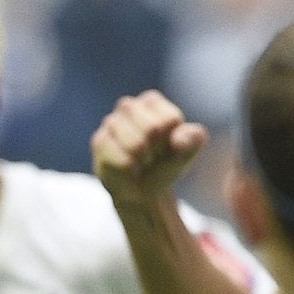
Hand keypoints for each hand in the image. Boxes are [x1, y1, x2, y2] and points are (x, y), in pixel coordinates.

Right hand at [93, 91, 208, 210]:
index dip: (172, 142)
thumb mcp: (187, 153)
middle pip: (152, 130)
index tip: (166, 148)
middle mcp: (128, 106)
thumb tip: (178, 140)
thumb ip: (193, 139)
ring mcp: (111, 123)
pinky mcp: (99, 142)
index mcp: (152, 102)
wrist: (141, 191)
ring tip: (140, 163)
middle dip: (156, 151)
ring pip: (136, 145)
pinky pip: (122, 159)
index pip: (170, 120)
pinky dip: (130, 171)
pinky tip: (128, 171)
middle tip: (151, 157)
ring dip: (143, 162)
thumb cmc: (164, 165)